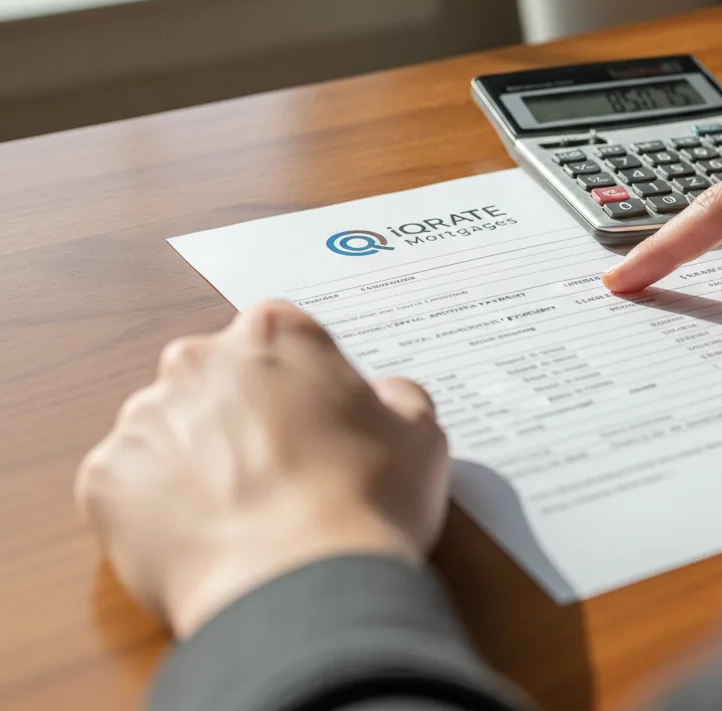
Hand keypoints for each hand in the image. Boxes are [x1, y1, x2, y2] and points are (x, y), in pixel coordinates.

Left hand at [75, 301, 448, 638]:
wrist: (300, 586)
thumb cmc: (366, 501)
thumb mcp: (420, 433)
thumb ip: (396, 397)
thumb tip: (382, 397)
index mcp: (274, 332)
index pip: (278, 342)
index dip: (299, 387)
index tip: (312, 425)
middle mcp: (201, 358)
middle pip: (216, 379)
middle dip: (239, 416)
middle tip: (275, 472)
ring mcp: (145, 415)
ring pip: (167, 430)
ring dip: (193, 460)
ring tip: (237, 514)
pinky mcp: (105, 477)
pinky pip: (127, 486)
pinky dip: (153, 509)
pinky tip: (200, 537)